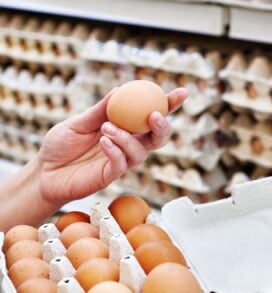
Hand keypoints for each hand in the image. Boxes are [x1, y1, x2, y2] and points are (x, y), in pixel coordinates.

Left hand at [38, 88, 186, 207]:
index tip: (181, 94)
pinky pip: (121, 165)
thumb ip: (101, 110)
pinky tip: (103, 141)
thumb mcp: (79, 122)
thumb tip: (120, 91)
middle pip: (157, 139)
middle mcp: (126, 146)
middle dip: (162, 127)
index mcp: (123, 129)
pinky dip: (116, 151)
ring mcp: (119, 162)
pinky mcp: (109, 177)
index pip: (149, 118)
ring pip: (140, 152)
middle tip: (154, 115)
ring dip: (127, 137)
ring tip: (107, 127)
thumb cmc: (61, 145)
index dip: (168, 106)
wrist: (44, 171)